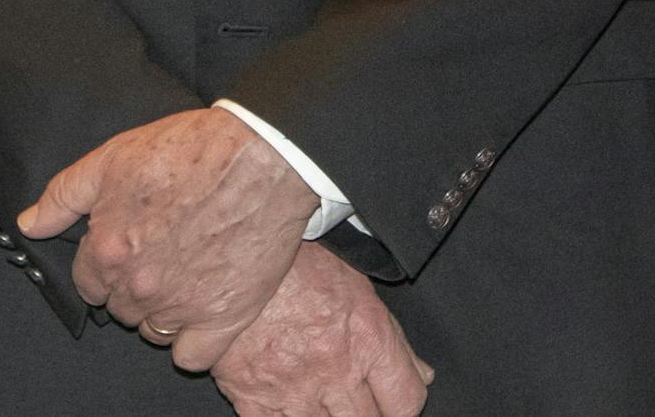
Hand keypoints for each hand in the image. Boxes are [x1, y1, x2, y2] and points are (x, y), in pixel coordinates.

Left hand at [19, 108, 318, 368]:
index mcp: (109, 250)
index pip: (88, 284)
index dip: (107, 262)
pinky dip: (193, 339)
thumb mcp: (114, 156)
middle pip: (120, 308)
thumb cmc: (189, 149)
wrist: (263, 156)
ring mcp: (182, 308)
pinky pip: (192, 355)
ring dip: (162, 308)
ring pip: (153, 331)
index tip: (130, 243)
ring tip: (186, 268)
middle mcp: (141, 287)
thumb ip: (64, 195)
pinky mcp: (223, 319)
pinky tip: (201, 306)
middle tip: (162, 249)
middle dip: (133, 284)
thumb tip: (29, 225)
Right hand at [212, 243, 432, 416]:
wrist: (232, 254)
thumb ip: (394, 338)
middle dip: (367, 415)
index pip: (407, 401)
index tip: (392, 404)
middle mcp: (335, 369)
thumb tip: (422, 374)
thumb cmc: (295, 263)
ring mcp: (293, 389)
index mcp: (366, 337)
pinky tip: (289, 406)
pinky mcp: (254, 398)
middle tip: (353, 399)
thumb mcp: (356, 287)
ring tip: (321, 398)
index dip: (403, 406)